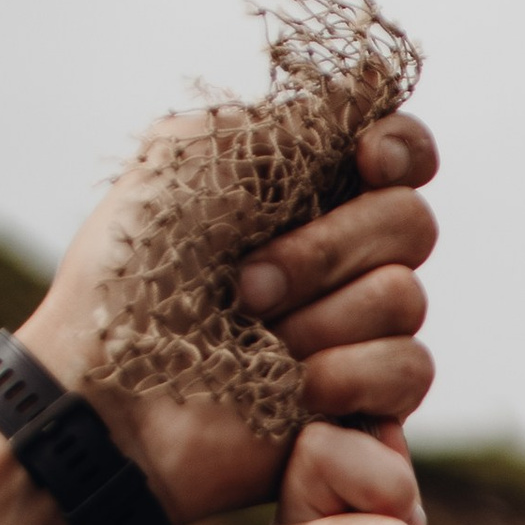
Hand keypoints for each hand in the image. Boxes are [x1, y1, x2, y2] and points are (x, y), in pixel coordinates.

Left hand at [17, 113, 438, 524]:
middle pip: (412, 223)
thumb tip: (348, 125)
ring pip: (406, 298)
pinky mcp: (366, 399)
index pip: (401, 152)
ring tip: (254, 344)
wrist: (112, 397)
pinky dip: (349, 375)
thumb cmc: (127, 281)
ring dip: (322, 320)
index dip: (402, 148)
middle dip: (326, 251)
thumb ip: (267, 130)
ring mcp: (358, 328)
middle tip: (245, 288)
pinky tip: (296, 393)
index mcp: (305, 191)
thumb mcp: (180, 166)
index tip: (364, 161)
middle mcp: (343, 254)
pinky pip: (409, 369)